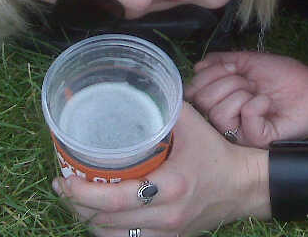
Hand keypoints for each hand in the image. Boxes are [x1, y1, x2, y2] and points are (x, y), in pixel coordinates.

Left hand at [53, 103, 269, 236]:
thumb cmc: (217, 153)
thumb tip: (138, 86)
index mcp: (170, 187)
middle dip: (77, 206)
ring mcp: (168, 233)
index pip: (114, 199)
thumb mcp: (192, 123)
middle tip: (62, 186)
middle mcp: (167, 216)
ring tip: (76, 200)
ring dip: (89, 220)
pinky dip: (108, 231)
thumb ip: (165, 106)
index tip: (64, 179)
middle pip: (106, 222)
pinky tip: (99, 216)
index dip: (82, 192)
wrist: (244, 186)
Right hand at [185, 51, 307, 147]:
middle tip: (250, 82)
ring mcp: (241, 132)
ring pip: (218, 115)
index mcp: (222, 100)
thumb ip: (221, 61)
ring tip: (258, 92)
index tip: (231, 67)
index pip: (195, 92)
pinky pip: (245, 124)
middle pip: (203, 102)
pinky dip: (255, 106)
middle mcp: (227, 119)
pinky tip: (267, 102)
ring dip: (240, 93)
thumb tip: (198, 66)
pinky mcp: (259, 140)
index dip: (208, 75)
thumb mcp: (248, 61)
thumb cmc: (284, 76)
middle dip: (227, 82)